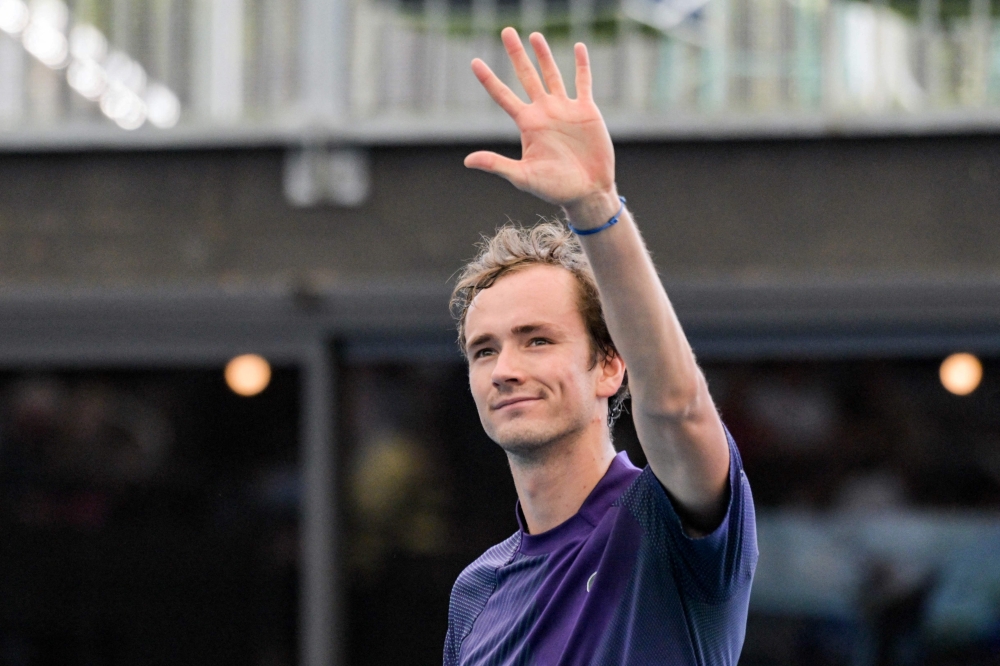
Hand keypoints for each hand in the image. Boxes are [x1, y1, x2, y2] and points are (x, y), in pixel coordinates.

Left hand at [465, 28, 619, 222]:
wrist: (587, 192)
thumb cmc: (554, 188)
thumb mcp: (523, 176)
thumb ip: (497, 165)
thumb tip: (467, 161)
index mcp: (527, 125)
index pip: (503, 96)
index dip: (489, 79)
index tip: (474, 61)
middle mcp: (544, 112)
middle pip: (526, 76)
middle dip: (516, 54)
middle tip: (506, 31)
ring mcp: (565, 109)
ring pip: (552, 74)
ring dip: (544, 54)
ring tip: (534, 35)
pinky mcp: (586, 111)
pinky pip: (583, 82)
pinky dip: (582, 65)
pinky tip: (578, 47)